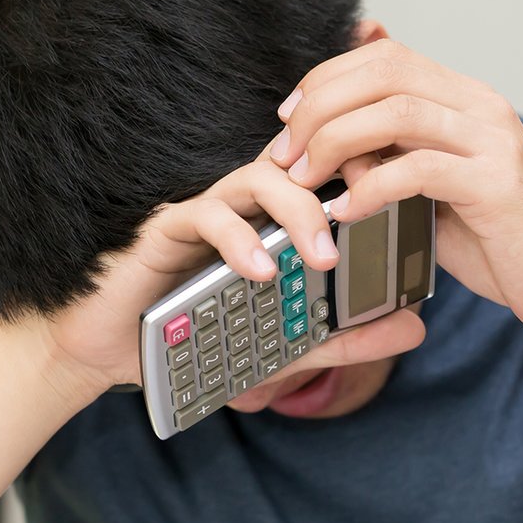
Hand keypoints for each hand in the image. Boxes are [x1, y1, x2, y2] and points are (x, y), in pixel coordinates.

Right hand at [16, 158, 426, 395]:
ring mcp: (202, 212)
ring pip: (256, 178)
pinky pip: (205, 214)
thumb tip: (417, 327)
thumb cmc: (186, 340)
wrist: (105, 355)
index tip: (403, 200)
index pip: (324, 180)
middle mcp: (240, 208)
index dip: (363, 177)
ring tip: (320, 257)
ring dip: (295, 213)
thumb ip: (346, 337)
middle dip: (339, 190)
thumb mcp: (284, 346)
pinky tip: (259, 273)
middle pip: (299, 167)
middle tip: (368, 227)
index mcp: (270, 223)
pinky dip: (237, 241)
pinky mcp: (164, 228)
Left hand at [270, 38, 522, 342]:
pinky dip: (370, 187)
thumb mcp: (436, 193)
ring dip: (335, 142)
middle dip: (319, 108)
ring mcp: (493, 142)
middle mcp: (481, 108)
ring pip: (396, 110)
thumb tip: (337, 149)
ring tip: (304, 181)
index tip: (288, 122)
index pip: (385, 57)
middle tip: (284, 153)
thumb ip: (394, 161)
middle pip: (383, 72)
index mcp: (465, 101)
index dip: (326, 81)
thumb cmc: (500, 244)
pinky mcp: (496, 185)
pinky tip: (345, 212)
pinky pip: (418, 169)